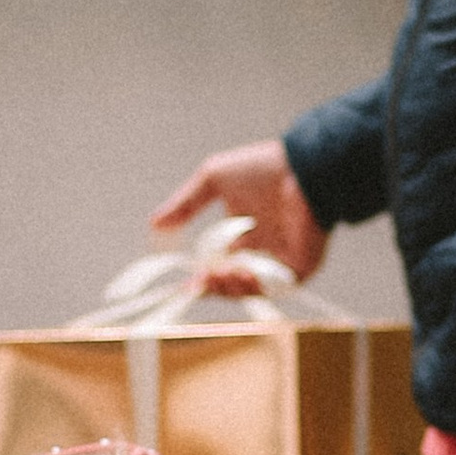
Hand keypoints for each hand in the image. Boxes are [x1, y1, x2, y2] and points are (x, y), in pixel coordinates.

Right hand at [149, 138, 329, 282]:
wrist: (301, 166)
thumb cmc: (260, 168)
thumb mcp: (212, 180)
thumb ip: (185, 204)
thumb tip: (154, 224)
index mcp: (244, 234)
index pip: (219, 266)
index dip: (203, 278)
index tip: (186, 284)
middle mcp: (262, 251)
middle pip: (233, 283)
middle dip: (216, 286)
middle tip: (202, 280)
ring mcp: (281, 260)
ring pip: (253, 288)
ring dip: (232, 287)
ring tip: (220, 275)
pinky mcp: (300, 265)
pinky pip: (276, 286)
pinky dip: (256, 286)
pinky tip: (241, 273)